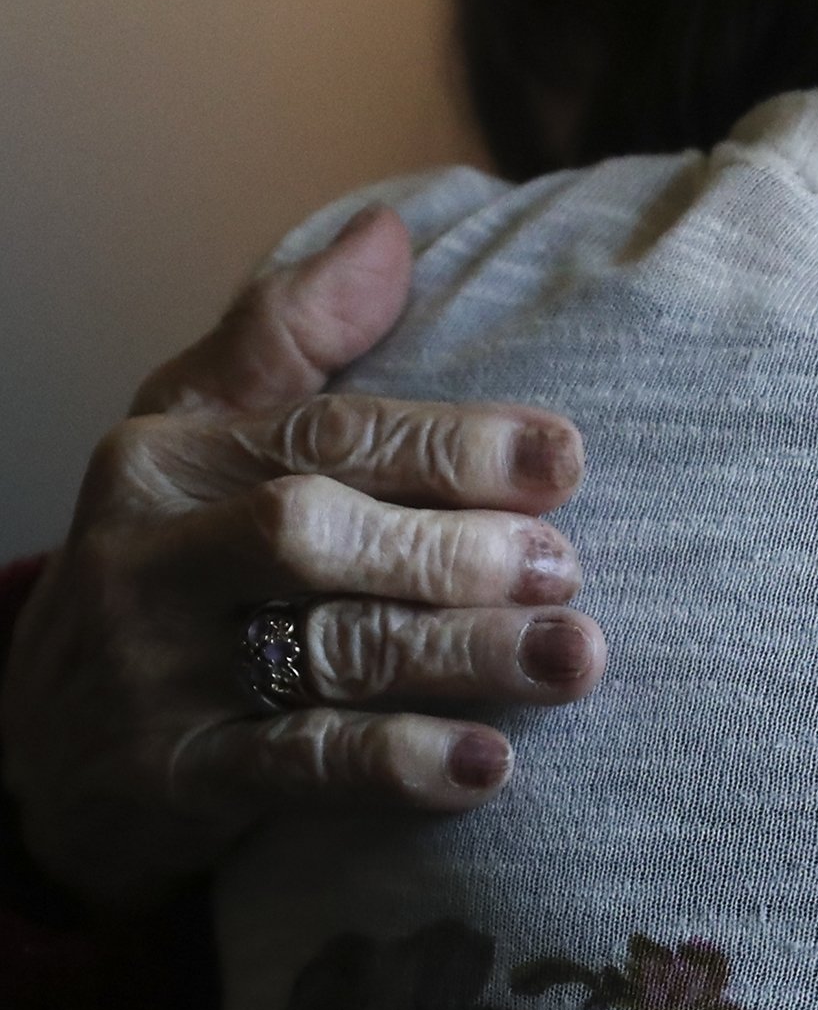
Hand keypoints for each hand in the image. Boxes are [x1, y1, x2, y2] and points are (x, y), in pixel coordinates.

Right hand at [2, 207, 603, 910]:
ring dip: (461, 654)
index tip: (565, 457)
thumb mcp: (197, 433)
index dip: (453, 444)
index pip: (327, 436)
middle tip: (567, 566)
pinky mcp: (175, 778)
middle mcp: (152, 557)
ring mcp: (155, 672)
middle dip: (452, 549)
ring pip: (324, 651)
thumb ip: (290, 336)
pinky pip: (299, 767)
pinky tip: (487, 767)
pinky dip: (397, 766)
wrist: (41, 746)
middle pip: (316, 534)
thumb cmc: (166, 561)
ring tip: (573, 656)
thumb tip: (390, 231)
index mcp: (169, 457)